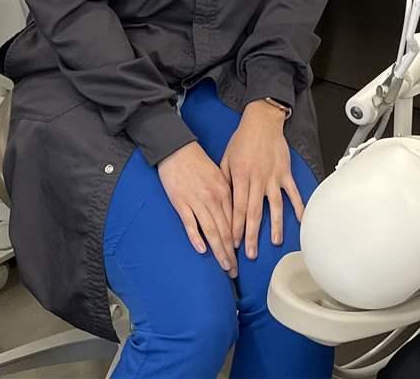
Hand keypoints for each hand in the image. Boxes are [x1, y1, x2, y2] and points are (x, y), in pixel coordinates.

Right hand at [157, 142, 237, 275]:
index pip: (235, 222)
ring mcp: (197, 201)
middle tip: (234, 271)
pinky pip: (190, 223)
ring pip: (211, 230)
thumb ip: (227, 194)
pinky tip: (202, 250)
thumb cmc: (198, 162)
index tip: (242, 257)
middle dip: (230, 254)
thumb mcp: (219, 175)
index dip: (239, 242)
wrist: (177, 149)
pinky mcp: (181, 202)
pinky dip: (196, 237)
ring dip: (219, 251)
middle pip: (225, 231)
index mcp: (225, 192)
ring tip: (224, 267)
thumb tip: (233, 215)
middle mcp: (214, 199)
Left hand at [221, 100, 303, 260]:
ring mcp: (273, 177)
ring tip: (275, 242)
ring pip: (275, 206)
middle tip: (250, 253)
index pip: (237, 208)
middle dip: (252, 235)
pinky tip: (301, 220)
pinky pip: (293, 193)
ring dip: (275, 226)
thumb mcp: (225, 158)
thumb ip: (224, 180)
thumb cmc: (242, 140)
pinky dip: (298, 206)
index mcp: (240, 176)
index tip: (233, 243)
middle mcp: (257, 179)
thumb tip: (223, 203)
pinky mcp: (285, 173)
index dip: (235, 227)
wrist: (261, 122)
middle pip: (254, 212)